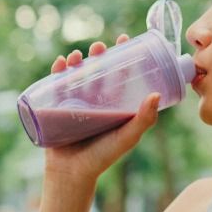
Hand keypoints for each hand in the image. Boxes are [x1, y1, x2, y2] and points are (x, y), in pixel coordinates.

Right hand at [42, 34, 160, 183]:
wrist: (73, 174)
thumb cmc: (103, 157)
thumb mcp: (127, 137)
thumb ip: (144, 119)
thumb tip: (156, 94)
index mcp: (113, 103)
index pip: (120, 73)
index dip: (124, 55)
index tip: (126, 38)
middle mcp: (95, 100)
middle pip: (97, 69)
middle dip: (98, 54)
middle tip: (100, 47)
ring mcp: (75, 102)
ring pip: (76, 74)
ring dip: (76, 60)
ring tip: (77, 55)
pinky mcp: (56, 107)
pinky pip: (55, 85)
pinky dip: (57, 72)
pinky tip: (61, 64)